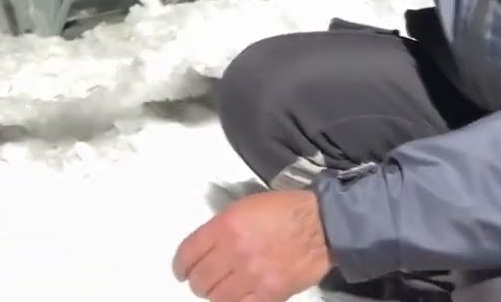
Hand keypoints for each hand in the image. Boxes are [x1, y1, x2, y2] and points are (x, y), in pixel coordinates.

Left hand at [172, 190, 333, 301]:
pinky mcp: (270, 293)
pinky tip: (236, 297)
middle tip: (203, 280)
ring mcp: (252, 275)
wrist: (320, 225)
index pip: (187, 254)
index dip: (180, 266)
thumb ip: (219, 228)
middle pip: (200, 279)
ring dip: (215, 294)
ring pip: (216, 297)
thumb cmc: (282, 211)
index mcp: (225, 227)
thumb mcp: (242, 207)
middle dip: (197, 282)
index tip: (181, 272)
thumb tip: (204, 249)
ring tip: (221, 289)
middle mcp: (234, 252)